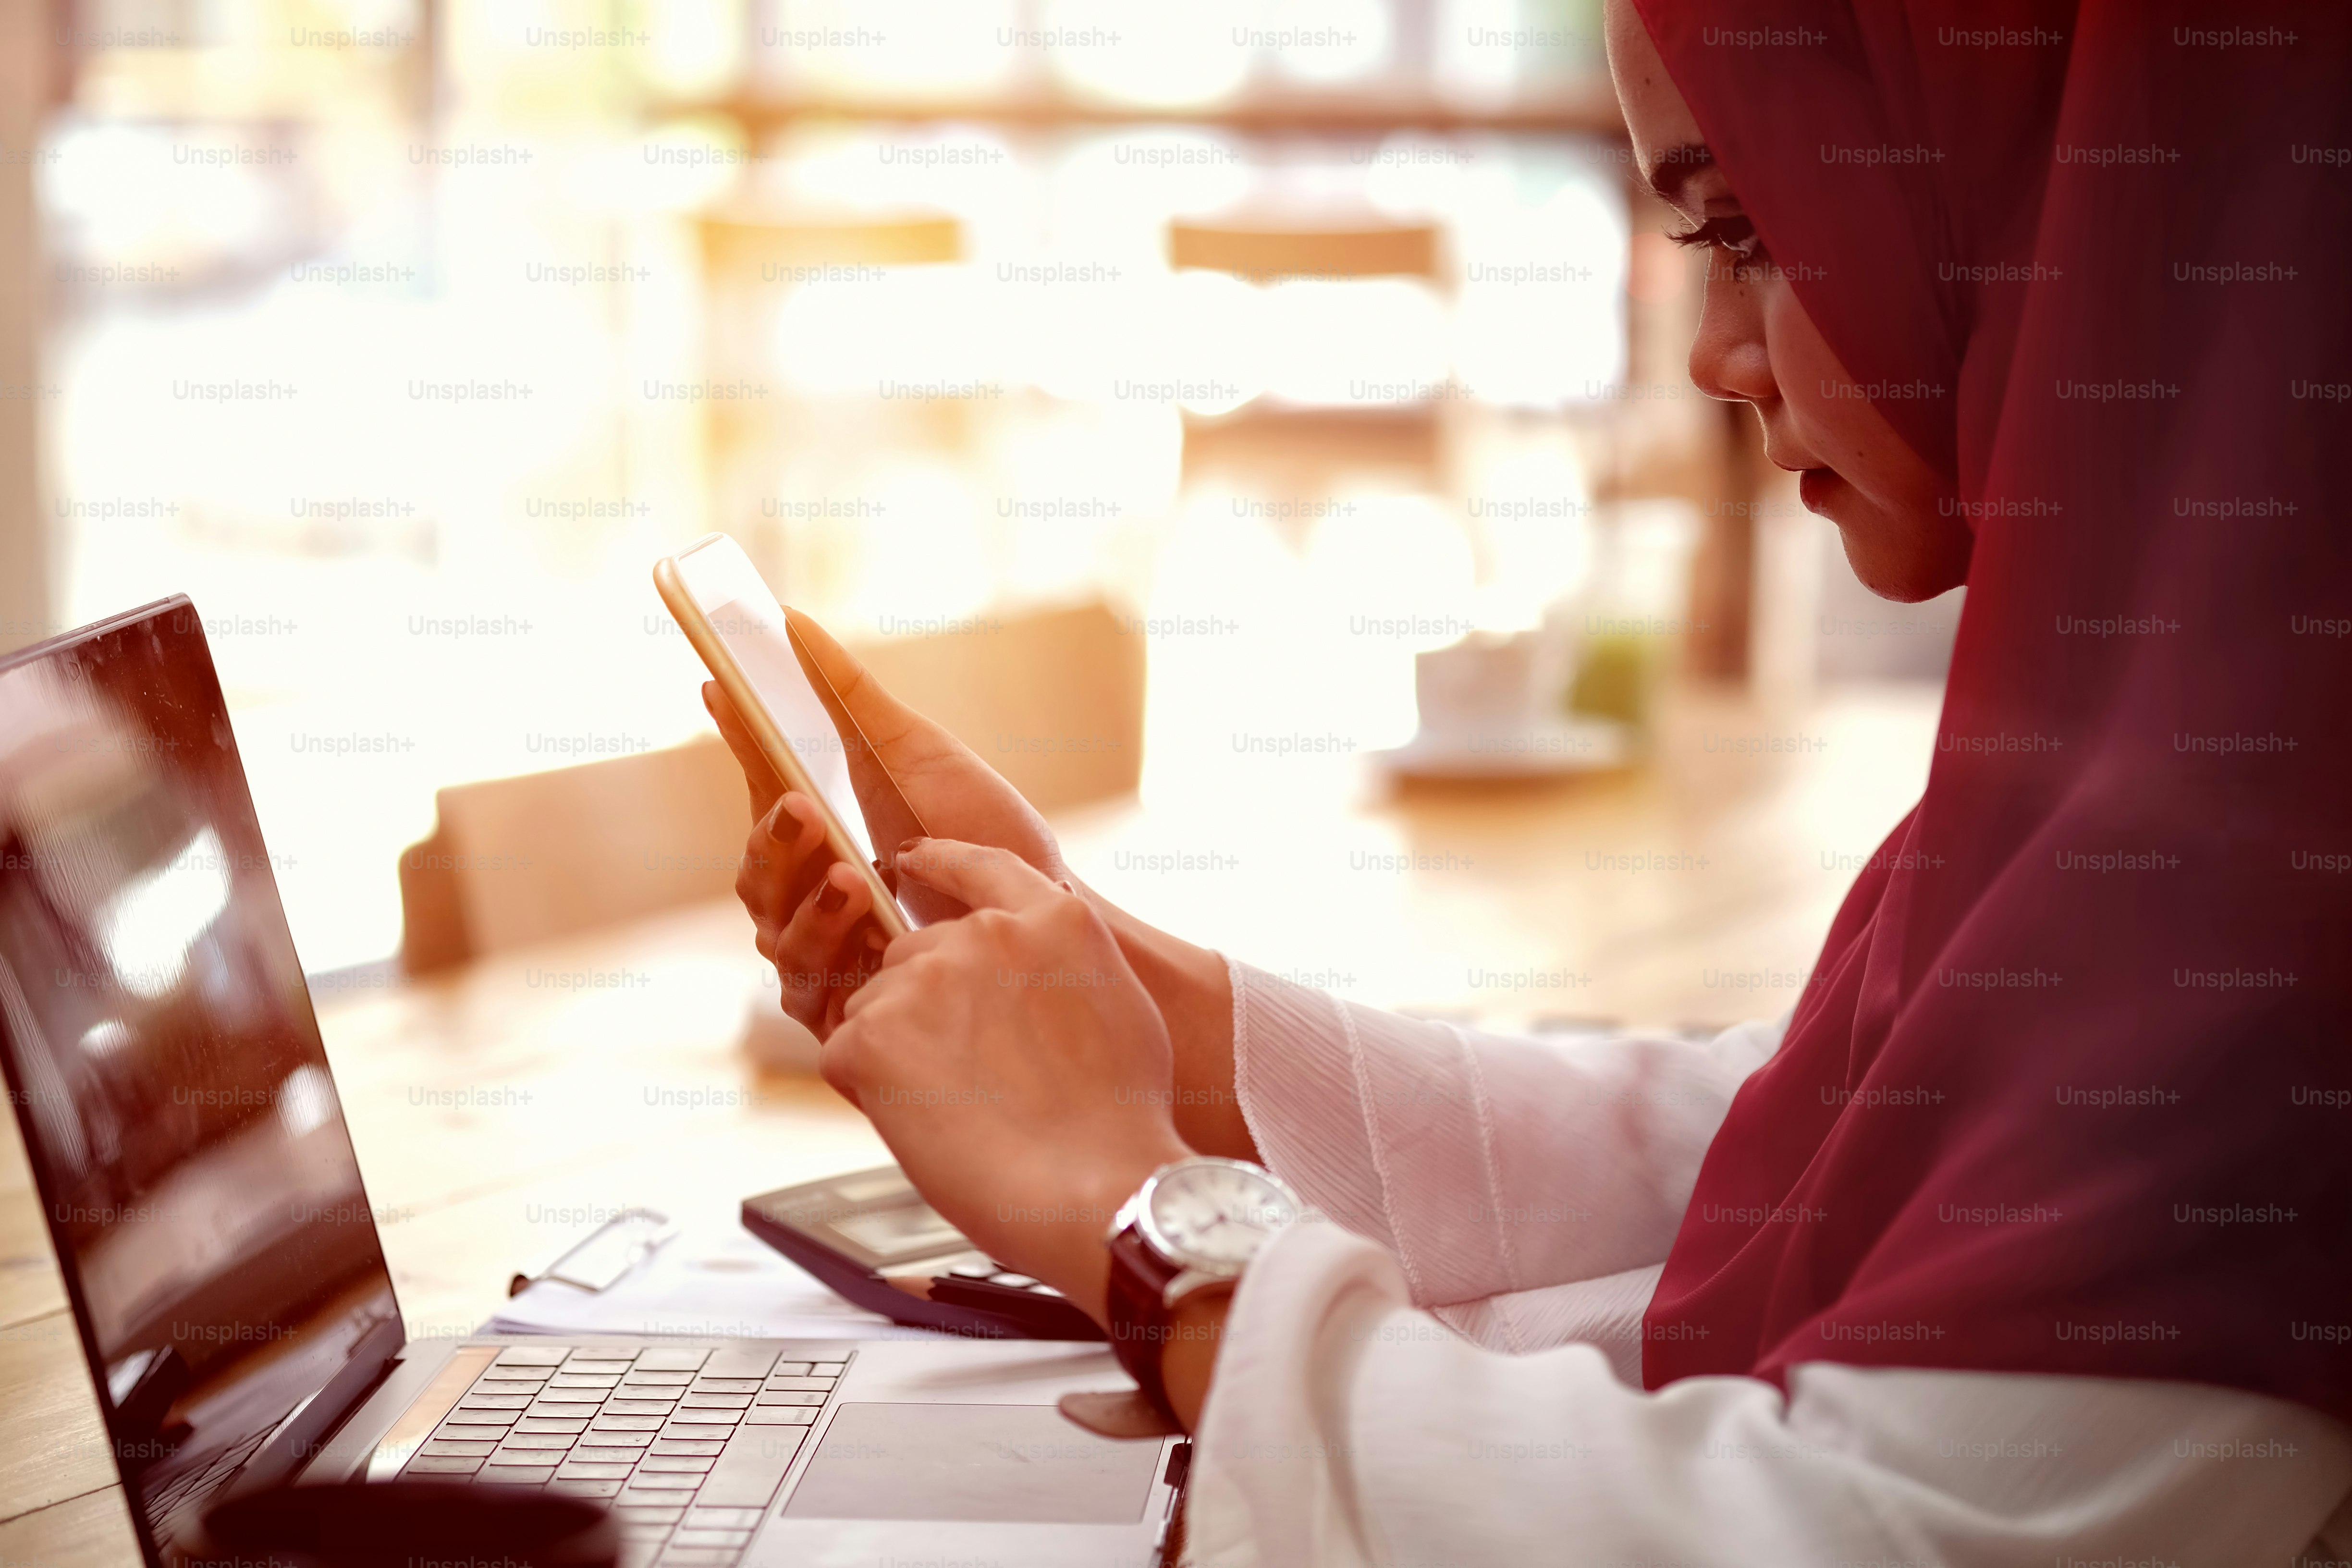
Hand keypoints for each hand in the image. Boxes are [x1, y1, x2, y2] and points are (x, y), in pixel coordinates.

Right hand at [704, 611, 1067, 1037]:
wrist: (1046, 910)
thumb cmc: (984, 828)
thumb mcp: (917, 751)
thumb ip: (851, 696)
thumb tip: (792, 622)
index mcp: (818, 829)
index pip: (758, 788)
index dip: (736, 742)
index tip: (723, 688)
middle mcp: (810, 892)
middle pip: (751, 871)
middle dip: (771, 839)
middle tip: (804, 806)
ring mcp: (826, 950)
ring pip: (770, 931)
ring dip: (802, 900)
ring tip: (852, 877)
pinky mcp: (849, 1007)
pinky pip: (805, 989)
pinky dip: (829, 957)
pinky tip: (869, 935)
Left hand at [824, 838, 1193, 1322]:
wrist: (1097, 1190)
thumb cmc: (1118, 1123)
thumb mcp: (1118, 1007)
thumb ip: (1060, 967)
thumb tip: (1022, 978)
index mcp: (1055, 922)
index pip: (982, 866)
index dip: (941, 862)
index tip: (910, 858)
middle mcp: (987, 934)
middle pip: (916, 955)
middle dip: (925, 1008)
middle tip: (969, 1080)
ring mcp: (926, 980)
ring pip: (876, 1007)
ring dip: (897, 1052)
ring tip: (959, 1111)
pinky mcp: (874, 1035)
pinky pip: (846, 1055)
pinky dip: (869, 1094)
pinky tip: (924, 1127)